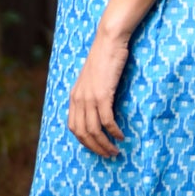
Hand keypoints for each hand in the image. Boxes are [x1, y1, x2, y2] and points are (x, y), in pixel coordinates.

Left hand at [68, 25, 128, 157]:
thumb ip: (92, 94)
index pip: (74, 127)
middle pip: (82, 133)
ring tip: (116, 151)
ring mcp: (89, 97)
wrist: (109, 40)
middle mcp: (78, 99)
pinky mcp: (102, 94)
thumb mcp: (93, 79)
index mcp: (74, 96)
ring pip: (94, 130)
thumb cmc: (105, 58)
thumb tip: (100, 110)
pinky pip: (106, 120)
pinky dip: (113, 132)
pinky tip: (120, 136)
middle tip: (109, 155)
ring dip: (105, 144)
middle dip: (95, 148)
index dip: (85, 142)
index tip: (97, 149)